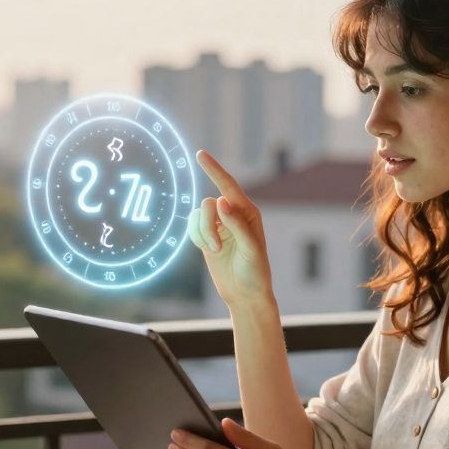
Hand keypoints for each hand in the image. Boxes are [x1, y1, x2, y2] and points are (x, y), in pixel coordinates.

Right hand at [186, 150, 272, 306]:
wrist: (245, 294)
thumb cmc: (255, 271)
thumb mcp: (250, 248)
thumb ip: (237, 224)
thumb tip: (221, 201)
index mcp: (248, 212)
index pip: (228, 185)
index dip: (214, 169)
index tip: (200, 154)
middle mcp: (232, 215)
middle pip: (208, 204)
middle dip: (207, 225)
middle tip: (216, 247)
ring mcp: (219, 225)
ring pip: (198, 216)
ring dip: (202, 234)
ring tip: (215, 251)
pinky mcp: (207, 236)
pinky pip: (192, 227)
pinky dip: (196, 237)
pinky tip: (208, 250)